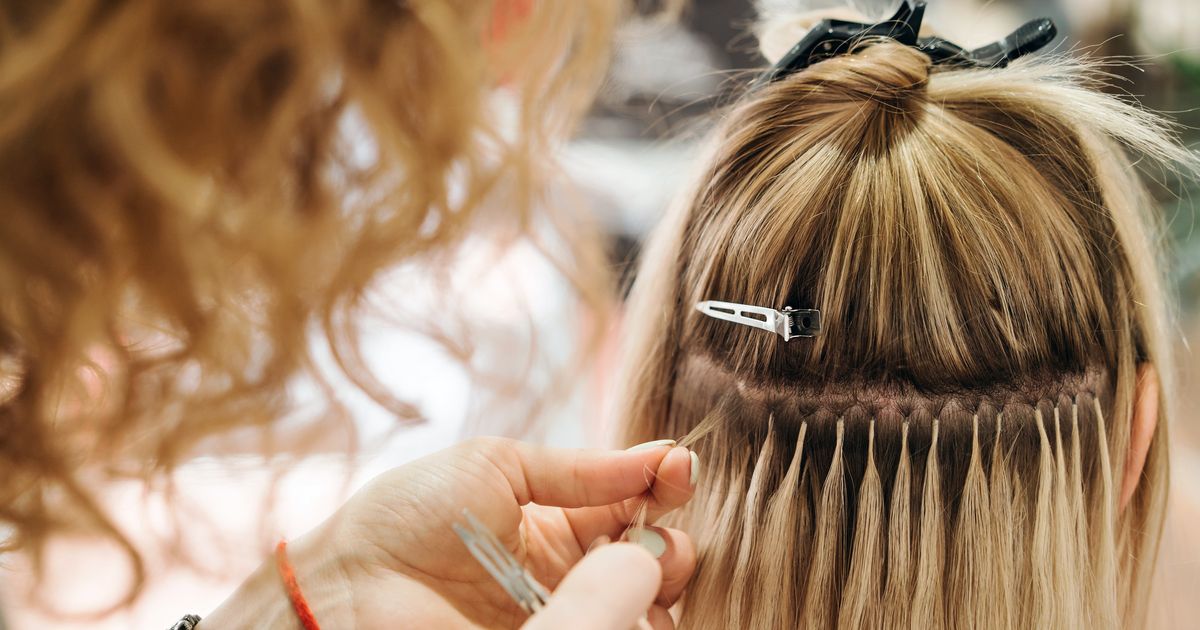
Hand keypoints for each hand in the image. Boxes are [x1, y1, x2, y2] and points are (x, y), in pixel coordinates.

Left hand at [201, 437, 697, 628]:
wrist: (352, 582)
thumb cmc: (411, 514)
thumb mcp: (499, 467)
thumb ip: (583, 469)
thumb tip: (663, 453)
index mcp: (559, 521)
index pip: (633, 504)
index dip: (662, 487)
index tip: (677, 471)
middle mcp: (570, 571)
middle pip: (650, 560)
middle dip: (671, 543)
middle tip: (661, 533)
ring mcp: (562, 614)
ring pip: (641, 604)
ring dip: (659, 579)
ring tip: (650, 562)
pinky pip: (604, 627)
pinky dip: (632, 614)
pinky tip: (633, 596)